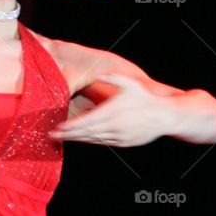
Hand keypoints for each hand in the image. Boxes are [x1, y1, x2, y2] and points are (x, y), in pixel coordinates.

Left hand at [49, 74, 177, 147]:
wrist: (164, 117)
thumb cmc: (146, 98)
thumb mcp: (131, 84)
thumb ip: (113, 77)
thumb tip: (99, 73)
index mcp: (113, 112)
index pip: (87, 121)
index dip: (71, 126)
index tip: (58, 127)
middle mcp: (113, 126)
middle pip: (85, 133)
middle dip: (67, 135)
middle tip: (51, 136)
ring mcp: (117, 136)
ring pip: (92, 140)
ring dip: (76, 140)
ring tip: (61, 139)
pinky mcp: (122, 143)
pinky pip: (102, 143)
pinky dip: (90, 142)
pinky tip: (81, 140)